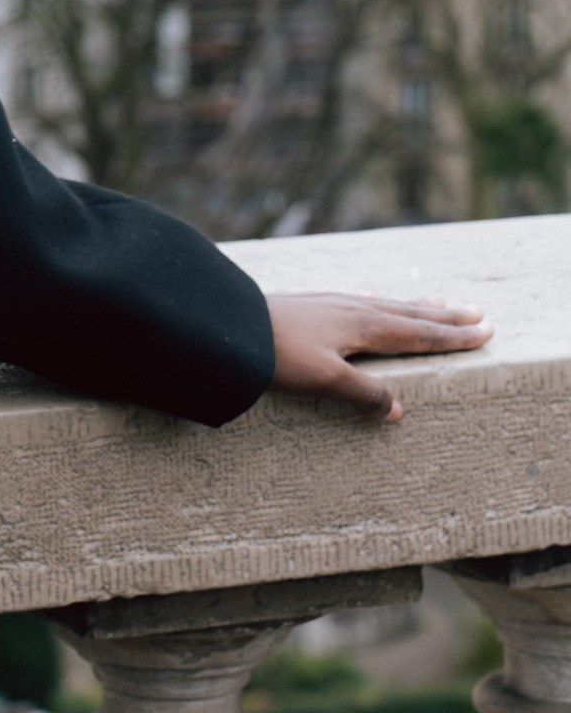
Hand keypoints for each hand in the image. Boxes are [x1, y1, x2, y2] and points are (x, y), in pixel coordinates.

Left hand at [266, 292, 492, 424]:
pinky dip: (382, 303)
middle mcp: (355, 309)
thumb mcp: (324, 380)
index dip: (453, 337)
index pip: (420, 333)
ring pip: (388, 305)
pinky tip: (375, 301)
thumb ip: (363, 394)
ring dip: (418, 307)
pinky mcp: (314, 304)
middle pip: (411, 313)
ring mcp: (334, 303)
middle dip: (446, 318)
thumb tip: (397, 410)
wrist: (228, 326)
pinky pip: (362, 301)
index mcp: (364, 326)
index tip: (485, 332)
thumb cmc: (275, 354)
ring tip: (440, 305)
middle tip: (479, 314)